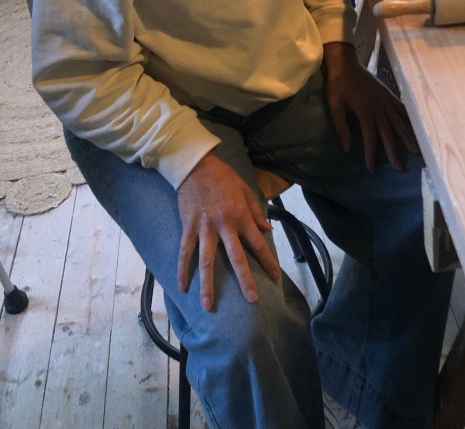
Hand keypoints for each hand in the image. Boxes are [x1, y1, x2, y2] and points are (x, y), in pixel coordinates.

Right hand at [176, 152, 279, 310]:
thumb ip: (256, 212)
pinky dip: (183, 269)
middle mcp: (225, 225)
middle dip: (245, 280)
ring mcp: (205, 228)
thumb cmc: (224, 178)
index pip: (259, 243)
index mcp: (242, 217)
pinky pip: (185, 252)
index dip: (268, 262)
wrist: (197, 166)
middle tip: (252, 300)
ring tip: (208, 305)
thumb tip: (268, 229)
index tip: (276, 278)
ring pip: (207, 261)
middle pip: (237, 257)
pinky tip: (182, 287)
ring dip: (208, 284)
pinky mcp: (189, 227)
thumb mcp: (246, 191)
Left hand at [323, 42, 418, 171]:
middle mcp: (378, 107)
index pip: (370, 137)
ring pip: (398, 121)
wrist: (345, 62)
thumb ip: (341, 126)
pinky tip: (415, 124)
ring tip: (415, 150)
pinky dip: (408, 116)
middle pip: (388, 133)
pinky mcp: (387, 93)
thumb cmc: (338, 83)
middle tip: (400, 168)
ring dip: (407, 136)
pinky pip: (400, 106)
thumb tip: (347, 148)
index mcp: (364, 111)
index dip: (371, 154)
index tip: (371, 168)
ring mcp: (385, 99)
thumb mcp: (334, 104)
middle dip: (393, 151)